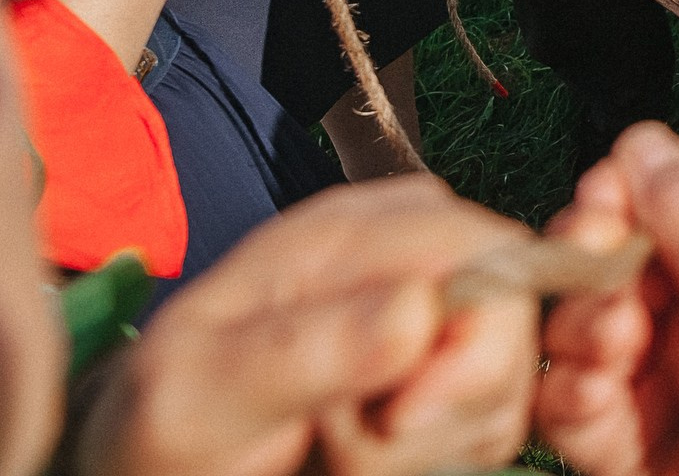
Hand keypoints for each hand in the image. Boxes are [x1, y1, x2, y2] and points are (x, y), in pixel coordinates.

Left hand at [80, 176, 538, 475]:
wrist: (164, 466)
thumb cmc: (168, 423)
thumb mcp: (200, 393)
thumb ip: (300, 349)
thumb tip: (417, 307)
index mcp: (351, 229)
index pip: (485, 255)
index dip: (469, 345)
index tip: (394, 420)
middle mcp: (409, 256)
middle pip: (509, 323)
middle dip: (442, 409)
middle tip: (343, 444)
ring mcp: (436, 313)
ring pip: (508, 381)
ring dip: (432, 444)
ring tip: (338, 450)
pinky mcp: (448, 372)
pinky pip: (494, 419)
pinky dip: (441, 455)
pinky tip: (370, 452)